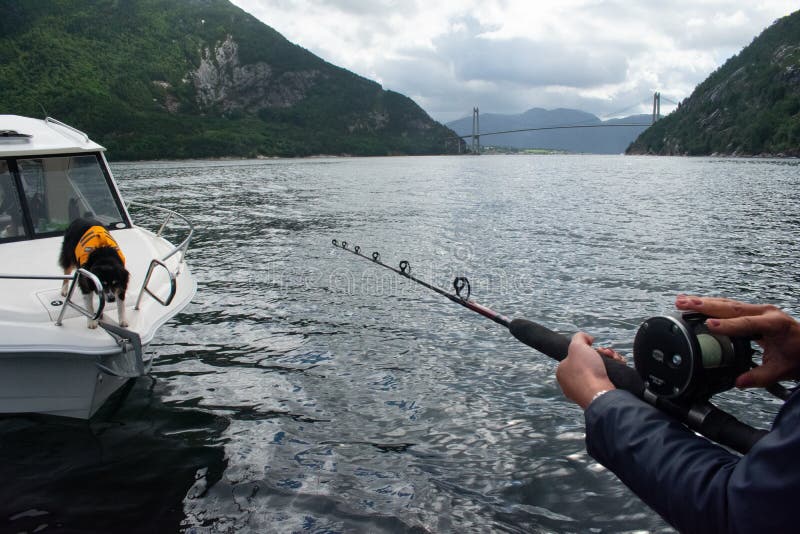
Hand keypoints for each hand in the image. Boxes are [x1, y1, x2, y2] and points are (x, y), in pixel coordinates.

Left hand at [556, 332, 616, 408]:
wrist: (600, 395)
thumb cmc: (586, 371)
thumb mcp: (577, 346)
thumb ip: (579, 337)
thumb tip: (587, 339)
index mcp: (563, 372)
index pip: (576, 356)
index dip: (588, 349)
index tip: (596, 347)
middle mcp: (572, 383)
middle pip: (590, 362)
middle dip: (602, 354)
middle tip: (608, 353)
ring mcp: (585, 390)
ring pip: (600, 369)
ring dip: (611, 360)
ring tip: (616, 359)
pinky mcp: (599, 395)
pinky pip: (607, 379)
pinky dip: (615, 371)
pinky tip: (620, 365)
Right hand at [676, 295, 799, 387]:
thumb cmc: (799, 356)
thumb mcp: (781, 370)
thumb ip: (758, 377)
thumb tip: (738, 382)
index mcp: (774, 324)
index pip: (747, 323)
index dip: (727, 325)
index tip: (709, 325)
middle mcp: (765, 312)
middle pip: (731, 307)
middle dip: (705, 305)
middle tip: (683, 304)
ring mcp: (758, 309)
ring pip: (727, 303)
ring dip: (704, 302)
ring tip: (682, 301)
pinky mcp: (752, 311)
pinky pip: (729, 305)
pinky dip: (711, 304)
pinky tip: (697, 303)